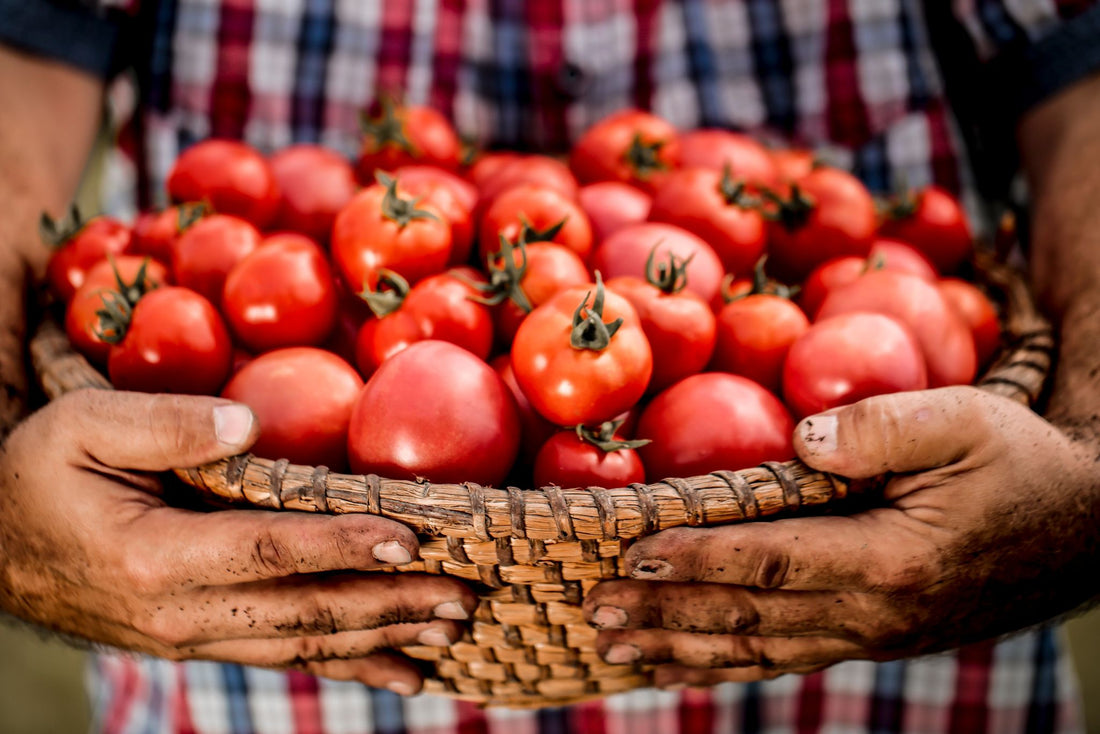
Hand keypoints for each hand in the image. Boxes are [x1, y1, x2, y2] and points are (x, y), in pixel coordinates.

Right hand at [0, 389, 476, 694]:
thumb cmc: (38, 474)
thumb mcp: (84, 427)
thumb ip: (166, 423)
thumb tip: (249, 417)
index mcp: (155, 556)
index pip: (269, 552)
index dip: (343, 544)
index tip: (411, 539)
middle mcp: (181, 612)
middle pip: (304, 612)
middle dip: (389, 606)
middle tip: (463, 598)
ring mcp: (191, 636)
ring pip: (302, 645)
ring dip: (380, 640)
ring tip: (449, 633)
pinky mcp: (199, 640)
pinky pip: (281, 655)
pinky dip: (345, 662)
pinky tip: (395, 667)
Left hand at [584, 386, 1099, 687]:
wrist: (1085, 526)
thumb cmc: (1019, 463)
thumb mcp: (962, 422)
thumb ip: (878, 426)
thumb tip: (795, 438)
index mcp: (891, 560)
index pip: (769, 562)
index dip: (695, 561)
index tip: (629, 555)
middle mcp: (874, 614)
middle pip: (748, 619)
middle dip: (665, 616)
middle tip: (594, 612)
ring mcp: (874, 636)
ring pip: (760, 651)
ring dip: (683, 650)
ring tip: (616, 650)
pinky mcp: (874, 636)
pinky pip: (788, 657)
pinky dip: (730, 663)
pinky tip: (688, 665)